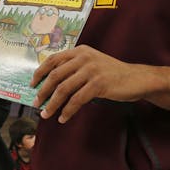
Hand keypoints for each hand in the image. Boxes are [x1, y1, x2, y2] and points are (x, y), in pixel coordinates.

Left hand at [30, 45, 152, 122]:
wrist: (137, 79)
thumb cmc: (113, 74)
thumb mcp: (92, 64)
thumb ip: (75, 69)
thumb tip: (52, 85)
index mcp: (80, 51)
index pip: (53, 59)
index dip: (40, 72)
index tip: (32, 84)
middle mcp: (84, 57)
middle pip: (55, 75)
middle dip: (43, 91)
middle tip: (36, 103)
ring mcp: (91, 70)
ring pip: (64, 89)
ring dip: (53, 104)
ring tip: (46, 114)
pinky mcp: (98, 83)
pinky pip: (77, 100)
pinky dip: (68, 111)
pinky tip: (64, 118)